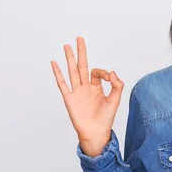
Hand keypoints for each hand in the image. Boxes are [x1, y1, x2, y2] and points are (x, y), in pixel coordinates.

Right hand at [51, 36, 124, 156]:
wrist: (96, 132)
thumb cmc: (106, 118)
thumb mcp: (115, 100)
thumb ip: (117, 85)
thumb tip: (112, 72)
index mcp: (97, 87)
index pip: (97, 72)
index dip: (103, 72)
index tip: (109, 78)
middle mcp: (86, 87)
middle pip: (82, 66)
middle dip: (81, 52)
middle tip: (79, 39)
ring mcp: (76, 92)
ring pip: (72, 72)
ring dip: (69, 59)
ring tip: (66, 46)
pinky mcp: (69, 99)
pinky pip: (62, 84)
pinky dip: (58, 73)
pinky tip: (54, 63)